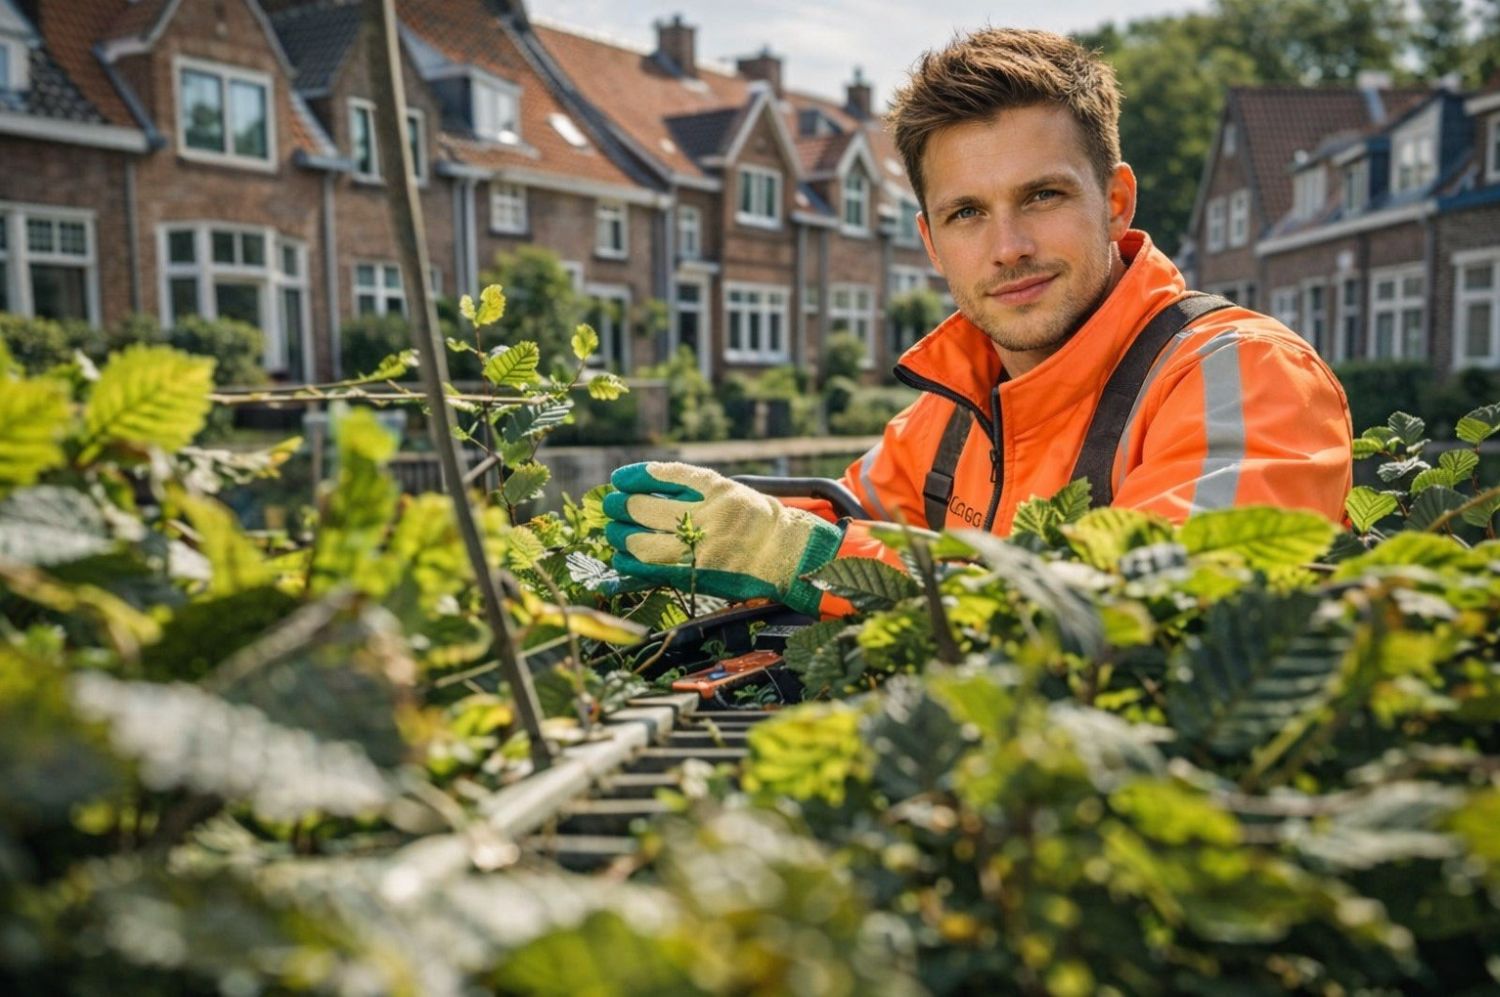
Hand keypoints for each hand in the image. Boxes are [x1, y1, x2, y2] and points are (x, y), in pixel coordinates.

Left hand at [603, 462, 843, 615]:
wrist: (786, 554)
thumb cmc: (753, 519)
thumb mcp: (729, 491)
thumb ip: (691, 488)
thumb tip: (640, 488)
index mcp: (717, 490)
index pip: (666, 476)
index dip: (636, 477)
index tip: (619, 478)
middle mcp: (709, 517)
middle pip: (647, 509)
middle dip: (622, 507)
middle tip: (611, 506)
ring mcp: (702, 549)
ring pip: (644, 543)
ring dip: (621, 536)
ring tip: (614, 532)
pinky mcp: (698, 576)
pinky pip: (654, 571)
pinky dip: (631, 564)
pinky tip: (621, 557)